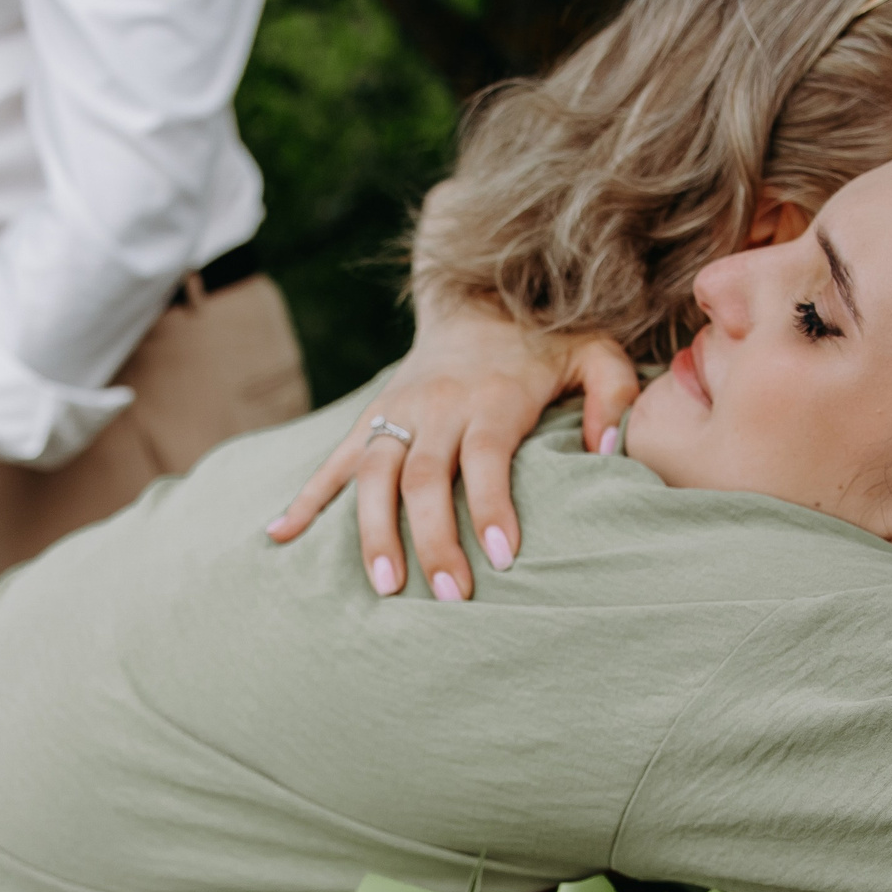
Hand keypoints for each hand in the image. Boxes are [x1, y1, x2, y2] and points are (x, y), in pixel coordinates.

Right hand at [265, 299, 638, 599]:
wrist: (477, 294)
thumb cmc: (546, 343)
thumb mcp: (595, 354)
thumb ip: (614, 396)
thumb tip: (608, 453)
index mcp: (491, 396)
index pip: (485, 456)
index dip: (490, 506)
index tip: (500, 557)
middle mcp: (437, 405)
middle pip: (424, 477)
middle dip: (433, 539)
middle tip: (450, 597)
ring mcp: (397, 413)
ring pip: (372, 475)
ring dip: (372, 533)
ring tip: (383, 587)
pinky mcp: (372, 419)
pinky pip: (332, 462)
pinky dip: (303, 499)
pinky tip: (277, 537)